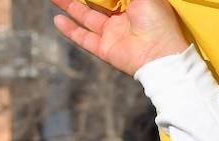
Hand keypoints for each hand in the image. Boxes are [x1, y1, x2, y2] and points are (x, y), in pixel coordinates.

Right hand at [51, 0, 189, 76]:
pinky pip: (84, 38)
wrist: (161, 56)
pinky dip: (70, 30)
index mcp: (137, 6)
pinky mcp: (106, 50)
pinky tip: (57, 19)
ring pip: (86, 18)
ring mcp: (114, 35)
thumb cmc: (158, 22)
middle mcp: (124, 20)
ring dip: (70, 6)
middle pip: (97, 4)